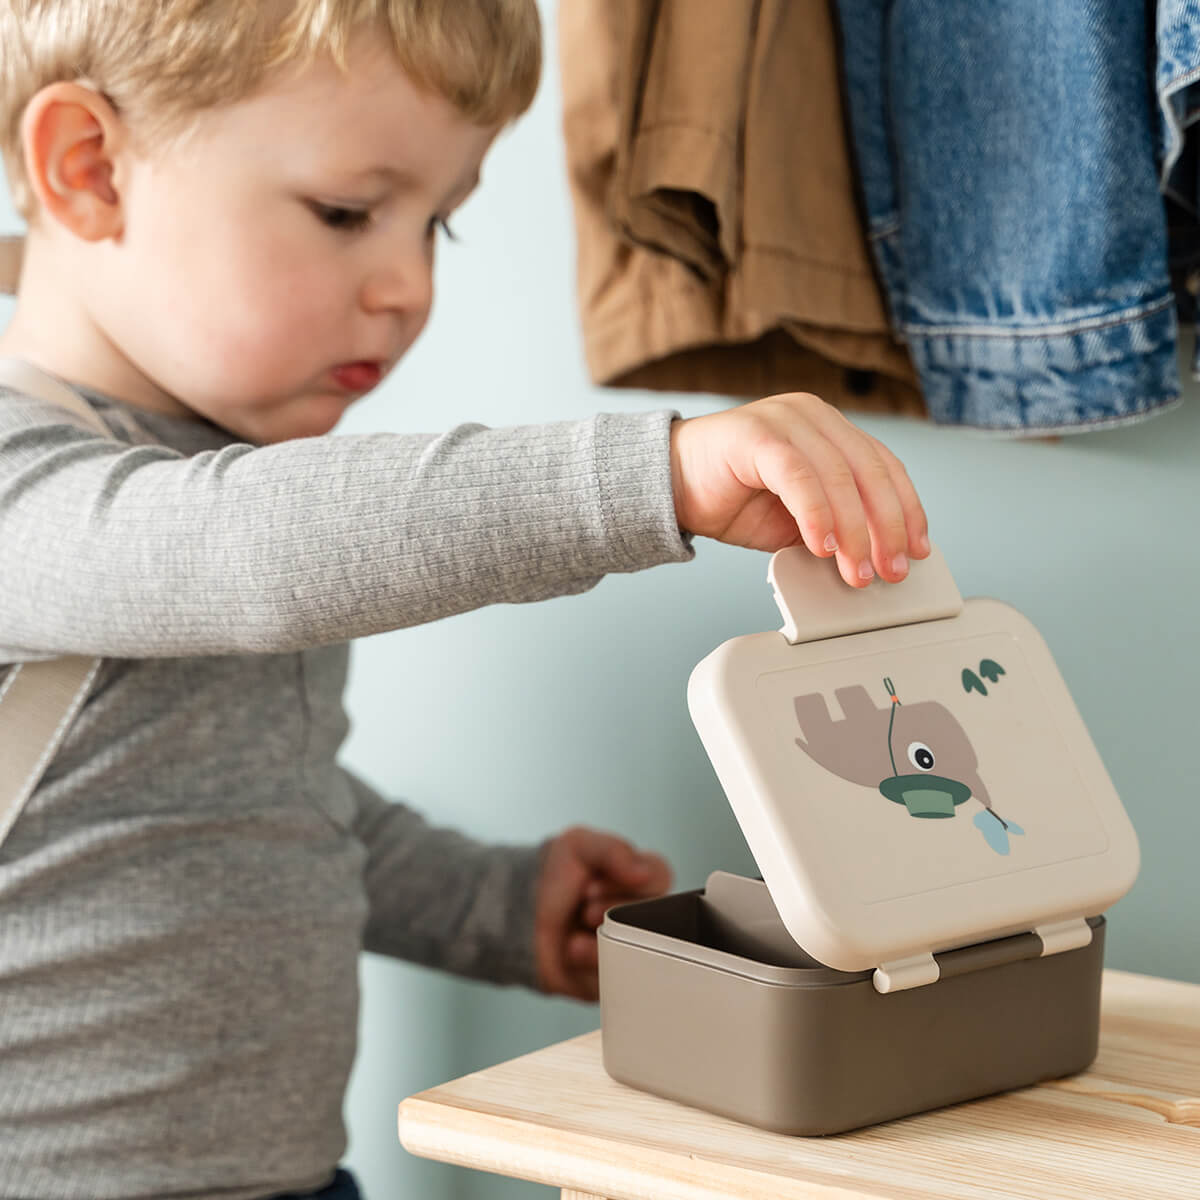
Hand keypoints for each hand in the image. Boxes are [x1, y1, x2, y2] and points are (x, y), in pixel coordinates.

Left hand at [534, 826, 671, 1001]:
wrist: (521, 917)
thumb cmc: (554, 879)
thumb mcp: (577, 847)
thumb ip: (613, 850)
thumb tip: (642, 873)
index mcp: (640, 878)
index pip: (659, 877)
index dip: (623, 883)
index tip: (591, 886)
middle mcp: (641, 913)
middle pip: (651, 916)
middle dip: (610, 913)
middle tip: (584, 911)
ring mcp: (630, 946)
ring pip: (638, 951)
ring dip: (600, 942)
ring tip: (574, 937)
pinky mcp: (614, 976)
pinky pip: (617, 976)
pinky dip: (589, 965)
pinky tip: (573, 955)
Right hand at [669, 392, 929, 587]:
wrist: (670, 487)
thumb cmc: (731, 499)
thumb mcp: (797, 519)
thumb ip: (834, 526)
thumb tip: (873, 558)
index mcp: (830, 431)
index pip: (885, 467)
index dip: (907, 510)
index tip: (916, 548)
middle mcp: (813, 417)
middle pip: (869, 471)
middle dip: (885, 527)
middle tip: (888, 568)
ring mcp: (785, 419)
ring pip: (838, 475)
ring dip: (852, 530)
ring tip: (855, 569)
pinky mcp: (756, 434)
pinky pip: (797, 475)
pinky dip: (815, 513)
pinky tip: (820, 545)